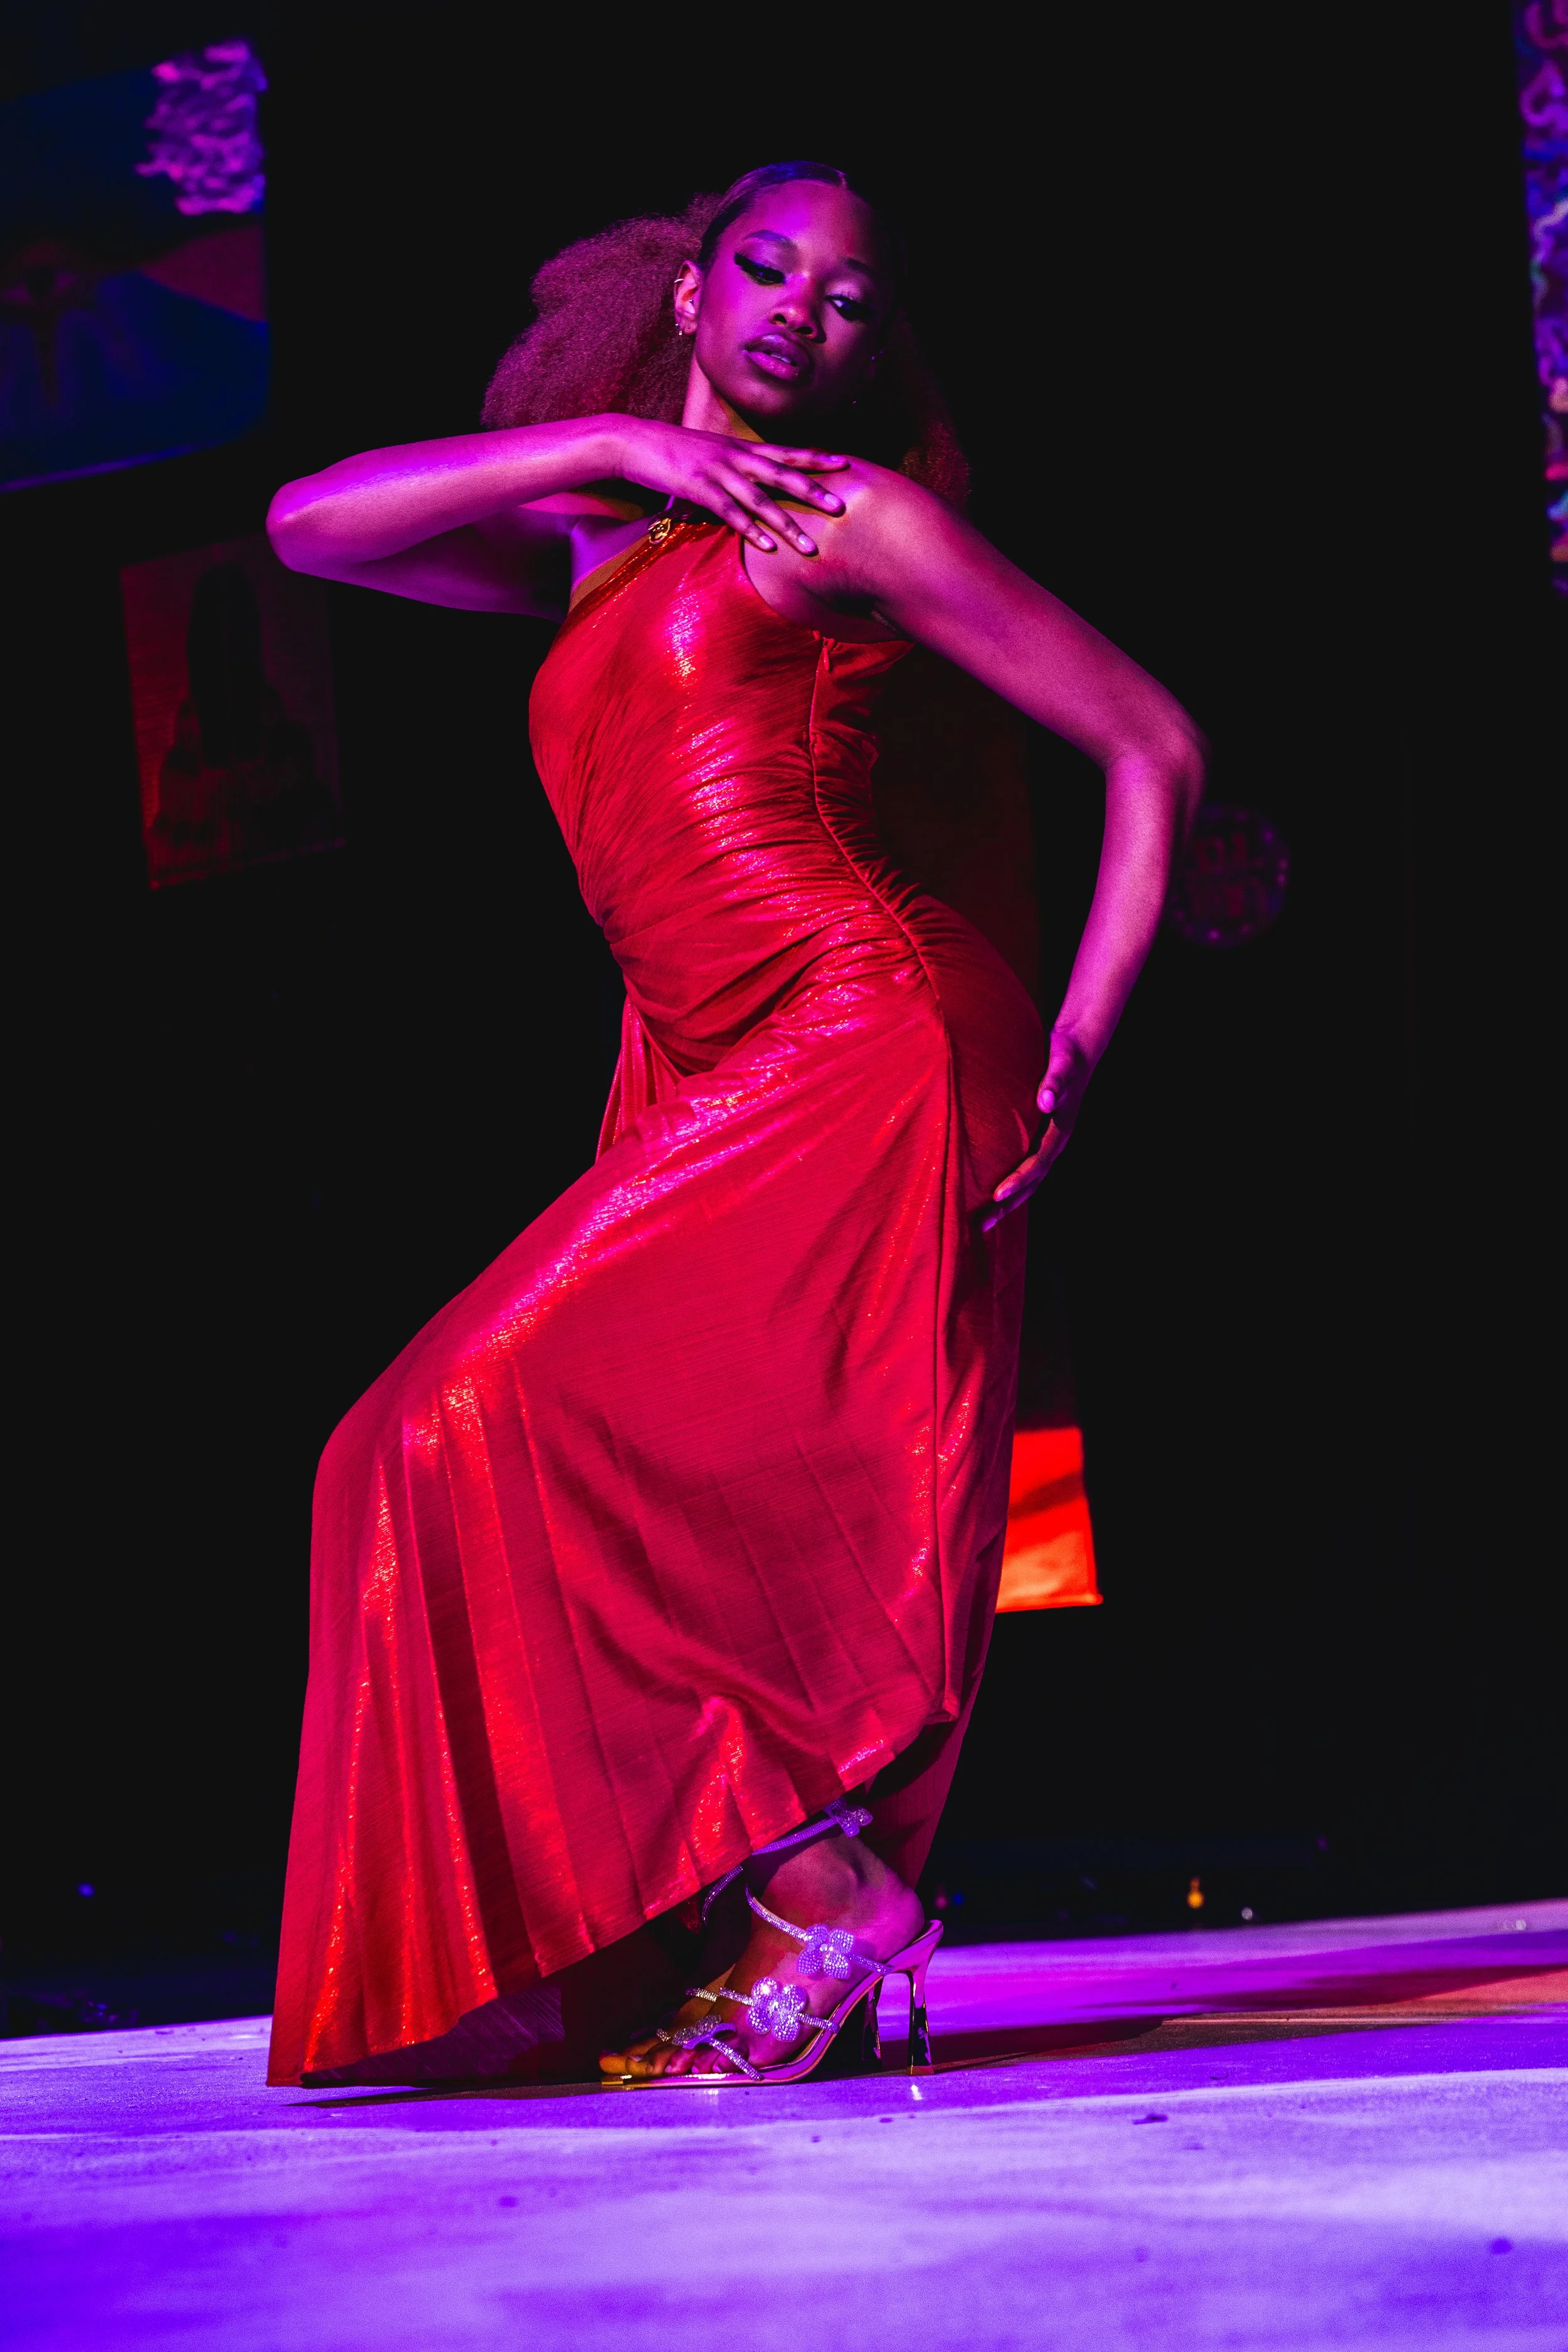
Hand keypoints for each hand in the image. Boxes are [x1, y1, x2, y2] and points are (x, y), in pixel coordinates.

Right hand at [611, 419, 848, 555]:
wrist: (634, 442)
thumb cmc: (673, 453)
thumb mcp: (710, 456)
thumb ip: (733, 470)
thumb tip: (748, 491)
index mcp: (741, 448)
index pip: (786, 452)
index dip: (815, 458)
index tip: (845, 463)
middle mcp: (735, 457)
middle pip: (782, 474)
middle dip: (813, 491)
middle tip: (840, 507)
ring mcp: (718, 472)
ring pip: (761, 500)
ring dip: (787, 525)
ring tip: (809, 546)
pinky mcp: (698, 488)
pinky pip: (730, 512)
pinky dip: (750, 530)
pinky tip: (767, 547)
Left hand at [980, 1027, 1094, 1232]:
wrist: (1077, 1048)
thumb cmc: (1067, 1055)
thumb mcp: (1062, 1064)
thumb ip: (1054, 1081)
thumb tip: (1045, 1101)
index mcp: (1060, 1131)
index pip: (1037, 1163)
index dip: (1018, 1180)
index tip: (996, 1196)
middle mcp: (1054, 1141)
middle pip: (1031, 1181)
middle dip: (1008, 1204)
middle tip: (982, 1226)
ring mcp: (1046, 1141)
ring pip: (1027, 1179)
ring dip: (1007, 1200)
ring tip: (982, 1220)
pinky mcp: (1036, 1136)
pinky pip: (1021, 1165)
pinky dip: (1008, 1182)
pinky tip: (988, 1191)